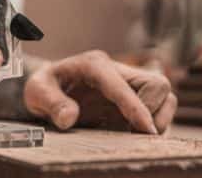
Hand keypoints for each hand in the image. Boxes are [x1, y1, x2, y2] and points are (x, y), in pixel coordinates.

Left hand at [23, 50, 176, 133]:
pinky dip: (155, 123)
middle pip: (156, 83)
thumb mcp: (37, 92)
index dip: (136, 106)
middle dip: (153, 111)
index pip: (122, 83)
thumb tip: (68, 118)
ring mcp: (127, 85)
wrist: (49, 87)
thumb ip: (51, 103)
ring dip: (159, 118)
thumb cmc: (44, 87)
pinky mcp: (133, 98)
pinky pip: (159, 108)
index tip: (146, 129)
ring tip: (136, 136)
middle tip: (135, 134)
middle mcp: (116, 71)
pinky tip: (135, 136)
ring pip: (164, 95)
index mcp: (93, 65)